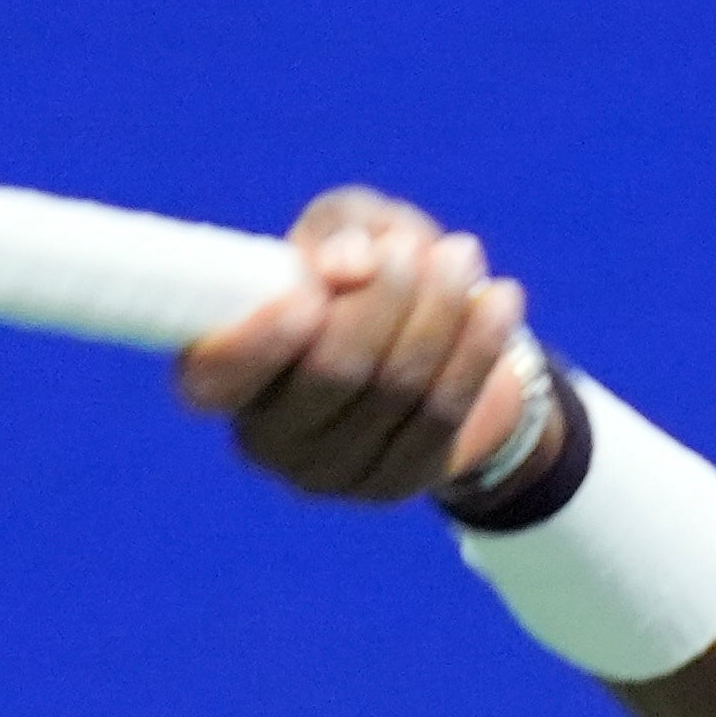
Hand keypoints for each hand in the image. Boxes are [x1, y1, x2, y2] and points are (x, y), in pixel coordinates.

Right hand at [173, 187, 539, 502]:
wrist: (436, 346)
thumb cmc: (366, 274)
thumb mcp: (346, 230)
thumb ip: (341, 231)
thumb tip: (351, 264)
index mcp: (222, 376)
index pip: (215, 379)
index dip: (258, 342)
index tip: (310, 293)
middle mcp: (265, 437)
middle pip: (330, 374)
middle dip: (382, 302)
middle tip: (415, 249)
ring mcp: (328, 472)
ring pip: (395, 391)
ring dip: (438, 314)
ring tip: (462, 257)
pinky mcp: (390, 485)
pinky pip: (441, 415)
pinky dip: (476, 351)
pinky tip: (500, 300)